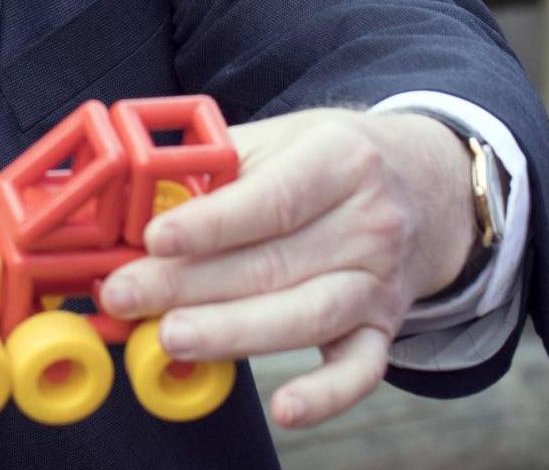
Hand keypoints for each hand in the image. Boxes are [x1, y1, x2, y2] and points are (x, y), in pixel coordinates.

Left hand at [97, 107, 475, 429]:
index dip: (210, 224)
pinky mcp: (384, 327)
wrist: (422, 184)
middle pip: (273, 264)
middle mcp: (369, 223)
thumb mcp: (276, 139)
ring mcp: (379, 281)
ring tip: (169, 338)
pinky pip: (361, 370)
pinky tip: (285, 409)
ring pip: (306, 316)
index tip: (154, 239)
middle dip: (189, 285)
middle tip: (126, 295)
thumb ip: (211, 166)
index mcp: (338, 160)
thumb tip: (131, 199)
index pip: (271, 199)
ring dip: (233, 333)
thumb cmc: (324, 159)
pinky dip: (326, 394)